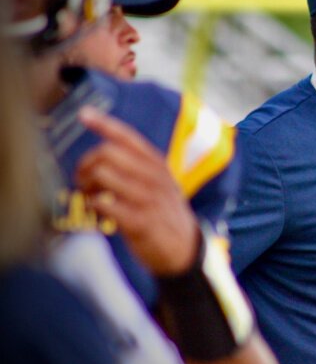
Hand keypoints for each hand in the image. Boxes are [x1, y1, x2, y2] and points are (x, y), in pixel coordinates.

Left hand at [75, 105, 199, 275]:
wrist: (184, 248)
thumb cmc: (163, 213)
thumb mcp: (159, 184)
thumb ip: (137, 167)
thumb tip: (101, 154)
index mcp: (157, 164)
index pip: (128, 137)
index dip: (104, 123)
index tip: (84, 114)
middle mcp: (154, 177)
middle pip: (107, 153)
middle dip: (86, 164)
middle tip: (83, 179)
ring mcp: (148, 198)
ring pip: (103, 175)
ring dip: (86, 185)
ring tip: (89, 196)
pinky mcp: (140, 221)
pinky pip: (104, 204)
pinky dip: (92, 205)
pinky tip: (96, 211)